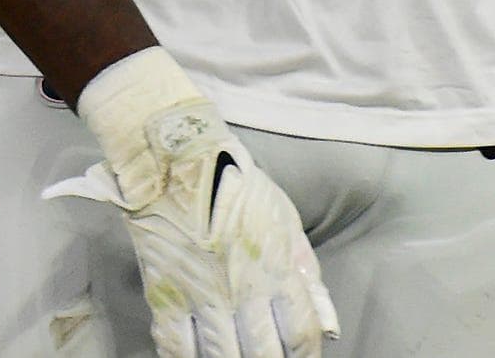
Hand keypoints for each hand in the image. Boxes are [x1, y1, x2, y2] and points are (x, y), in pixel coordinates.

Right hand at [48, 48, 338, 357]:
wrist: (174, 157)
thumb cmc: (235, 183)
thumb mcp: (285, 219)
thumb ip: (306, 274)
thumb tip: (329, 323)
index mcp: (276, 268)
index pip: (301, 334)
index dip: (305, 355)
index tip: (301, 356)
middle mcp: (242, 288)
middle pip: (263, 353)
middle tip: (266, 357)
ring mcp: (201, 294)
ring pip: (221, 355)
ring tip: (234, 356)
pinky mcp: (165, 293)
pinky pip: (175, 344)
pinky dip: (185, 357)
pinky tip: (196, 356)